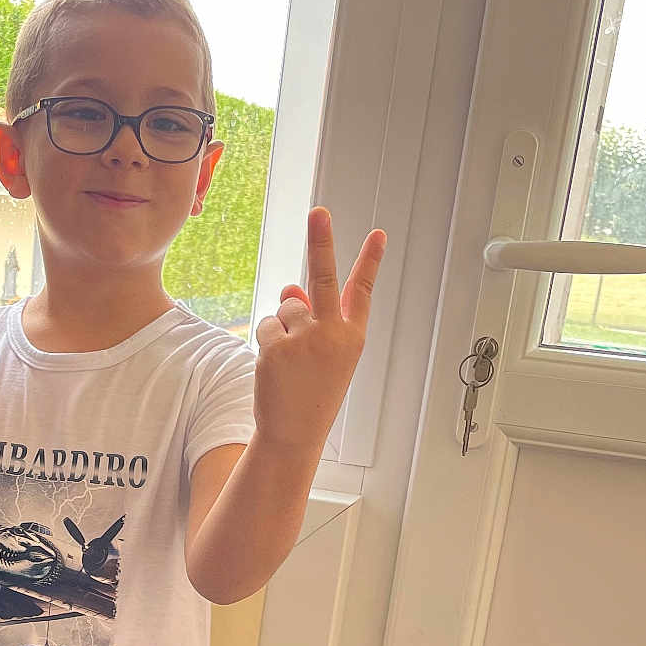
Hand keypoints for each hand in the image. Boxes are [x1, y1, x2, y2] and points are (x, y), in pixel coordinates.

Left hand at [252, 208, 386, 453]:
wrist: (294, 434)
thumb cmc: (313, 394)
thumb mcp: (323, 356)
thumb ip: (313, 319)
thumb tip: (290, 289)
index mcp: (353, 337)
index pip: (363, 291)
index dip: (370, 261)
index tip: (378, 234)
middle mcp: (333, 334)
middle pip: (324, 278)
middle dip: (321, 241)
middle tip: (318, 212)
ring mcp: (305, 339)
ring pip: (286, 309)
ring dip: (283, 328)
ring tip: (290, 362)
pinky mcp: (277, 347)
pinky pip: (267, 326)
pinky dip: (267, 342)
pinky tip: (276, 368)